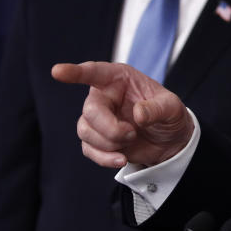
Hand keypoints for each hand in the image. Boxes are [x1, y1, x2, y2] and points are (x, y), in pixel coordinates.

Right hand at [52, 61, 193, 168]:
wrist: (170, 141)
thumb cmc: (169, 116)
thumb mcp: (173, 108)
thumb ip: (158, 109)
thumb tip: (138, 114)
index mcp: (120, 78)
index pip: (95, 72)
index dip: (75, 72)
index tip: (58, 71)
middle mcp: (104, 95)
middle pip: (90, 111)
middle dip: (110, 128)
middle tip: (132, 134)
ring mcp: (98, 117)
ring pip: (86, 131)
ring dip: (110, 143)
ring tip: (132, 140)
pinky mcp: (96, 139)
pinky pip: (88, 148)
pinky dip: (105, 157)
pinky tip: (121, 159)